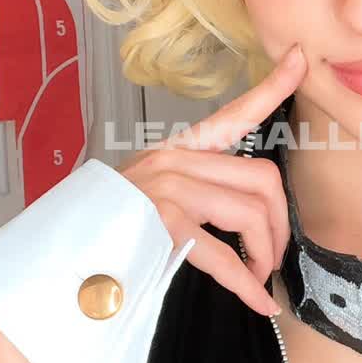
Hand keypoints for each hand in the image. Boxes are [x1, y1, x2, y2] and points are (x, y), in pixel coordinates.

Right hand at [120, 42, 306, 317]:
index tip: (300, 61)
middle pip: (263, 178)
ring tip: (257, 277)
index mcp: (177, 152)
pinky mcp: (165, 220)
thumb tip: (250, 223)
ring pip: (253, 213)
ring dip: (264, 253)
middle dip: (280, 224)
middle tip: (271, 256)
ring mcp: (170, 187)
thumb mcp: (155, 197)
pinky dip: (246, 285)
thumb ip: (197, 195)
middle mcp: (175, 160)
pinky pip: (225, 256)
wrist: (61, 255)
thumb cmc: (111, 231)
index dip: (271, 88)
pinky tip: (258, 302)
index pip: (233, 114)